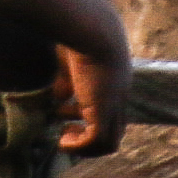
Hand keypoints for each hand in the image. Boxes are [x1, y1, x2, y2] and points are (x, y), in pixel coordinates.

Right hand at [49, 35, 125, 156]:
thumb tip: (58, 98)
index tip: (64, 111)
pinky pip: (95, 141)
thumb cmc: (80, 37)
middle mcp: (119, 98)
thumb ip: (67, 80)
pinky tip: (62, 138)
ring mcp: (113, 106)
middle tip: (65, 130)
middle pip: (114, 132)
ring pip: (109, 143)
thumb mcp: (71, 63)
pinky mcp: (103, 111)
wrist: (93, 30)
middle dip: (88, 137)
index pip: (110, 112)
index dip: (88, 118)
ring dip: (85, 147)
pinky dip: (78, 146)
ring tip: (63, 137)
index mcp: (115, 83)